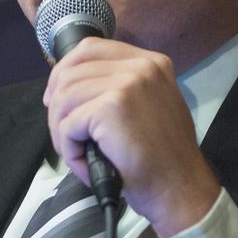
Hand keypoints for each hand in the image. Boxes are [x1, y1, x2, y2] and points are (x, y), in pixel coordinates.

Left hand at [43, 38, 220, 237]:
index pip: (90, 48)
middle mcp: (141, 66)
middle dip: (57, 106)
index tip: (58, 99)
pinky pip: (66, 125)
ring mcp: (127, 84)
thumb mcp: (150, 107)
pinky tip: (85, 163)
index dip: (65, 72)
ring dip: (61, 131)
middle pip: (70, 71)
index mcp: (151, 62)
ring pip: (64, 98)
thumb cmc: (163, 159)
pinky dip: (69, 149)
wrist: (180, 189)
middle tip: (63, 133)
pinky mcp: (111, 108)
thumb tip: (70, 86)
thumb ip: (120, 89)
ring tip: (78, 154)